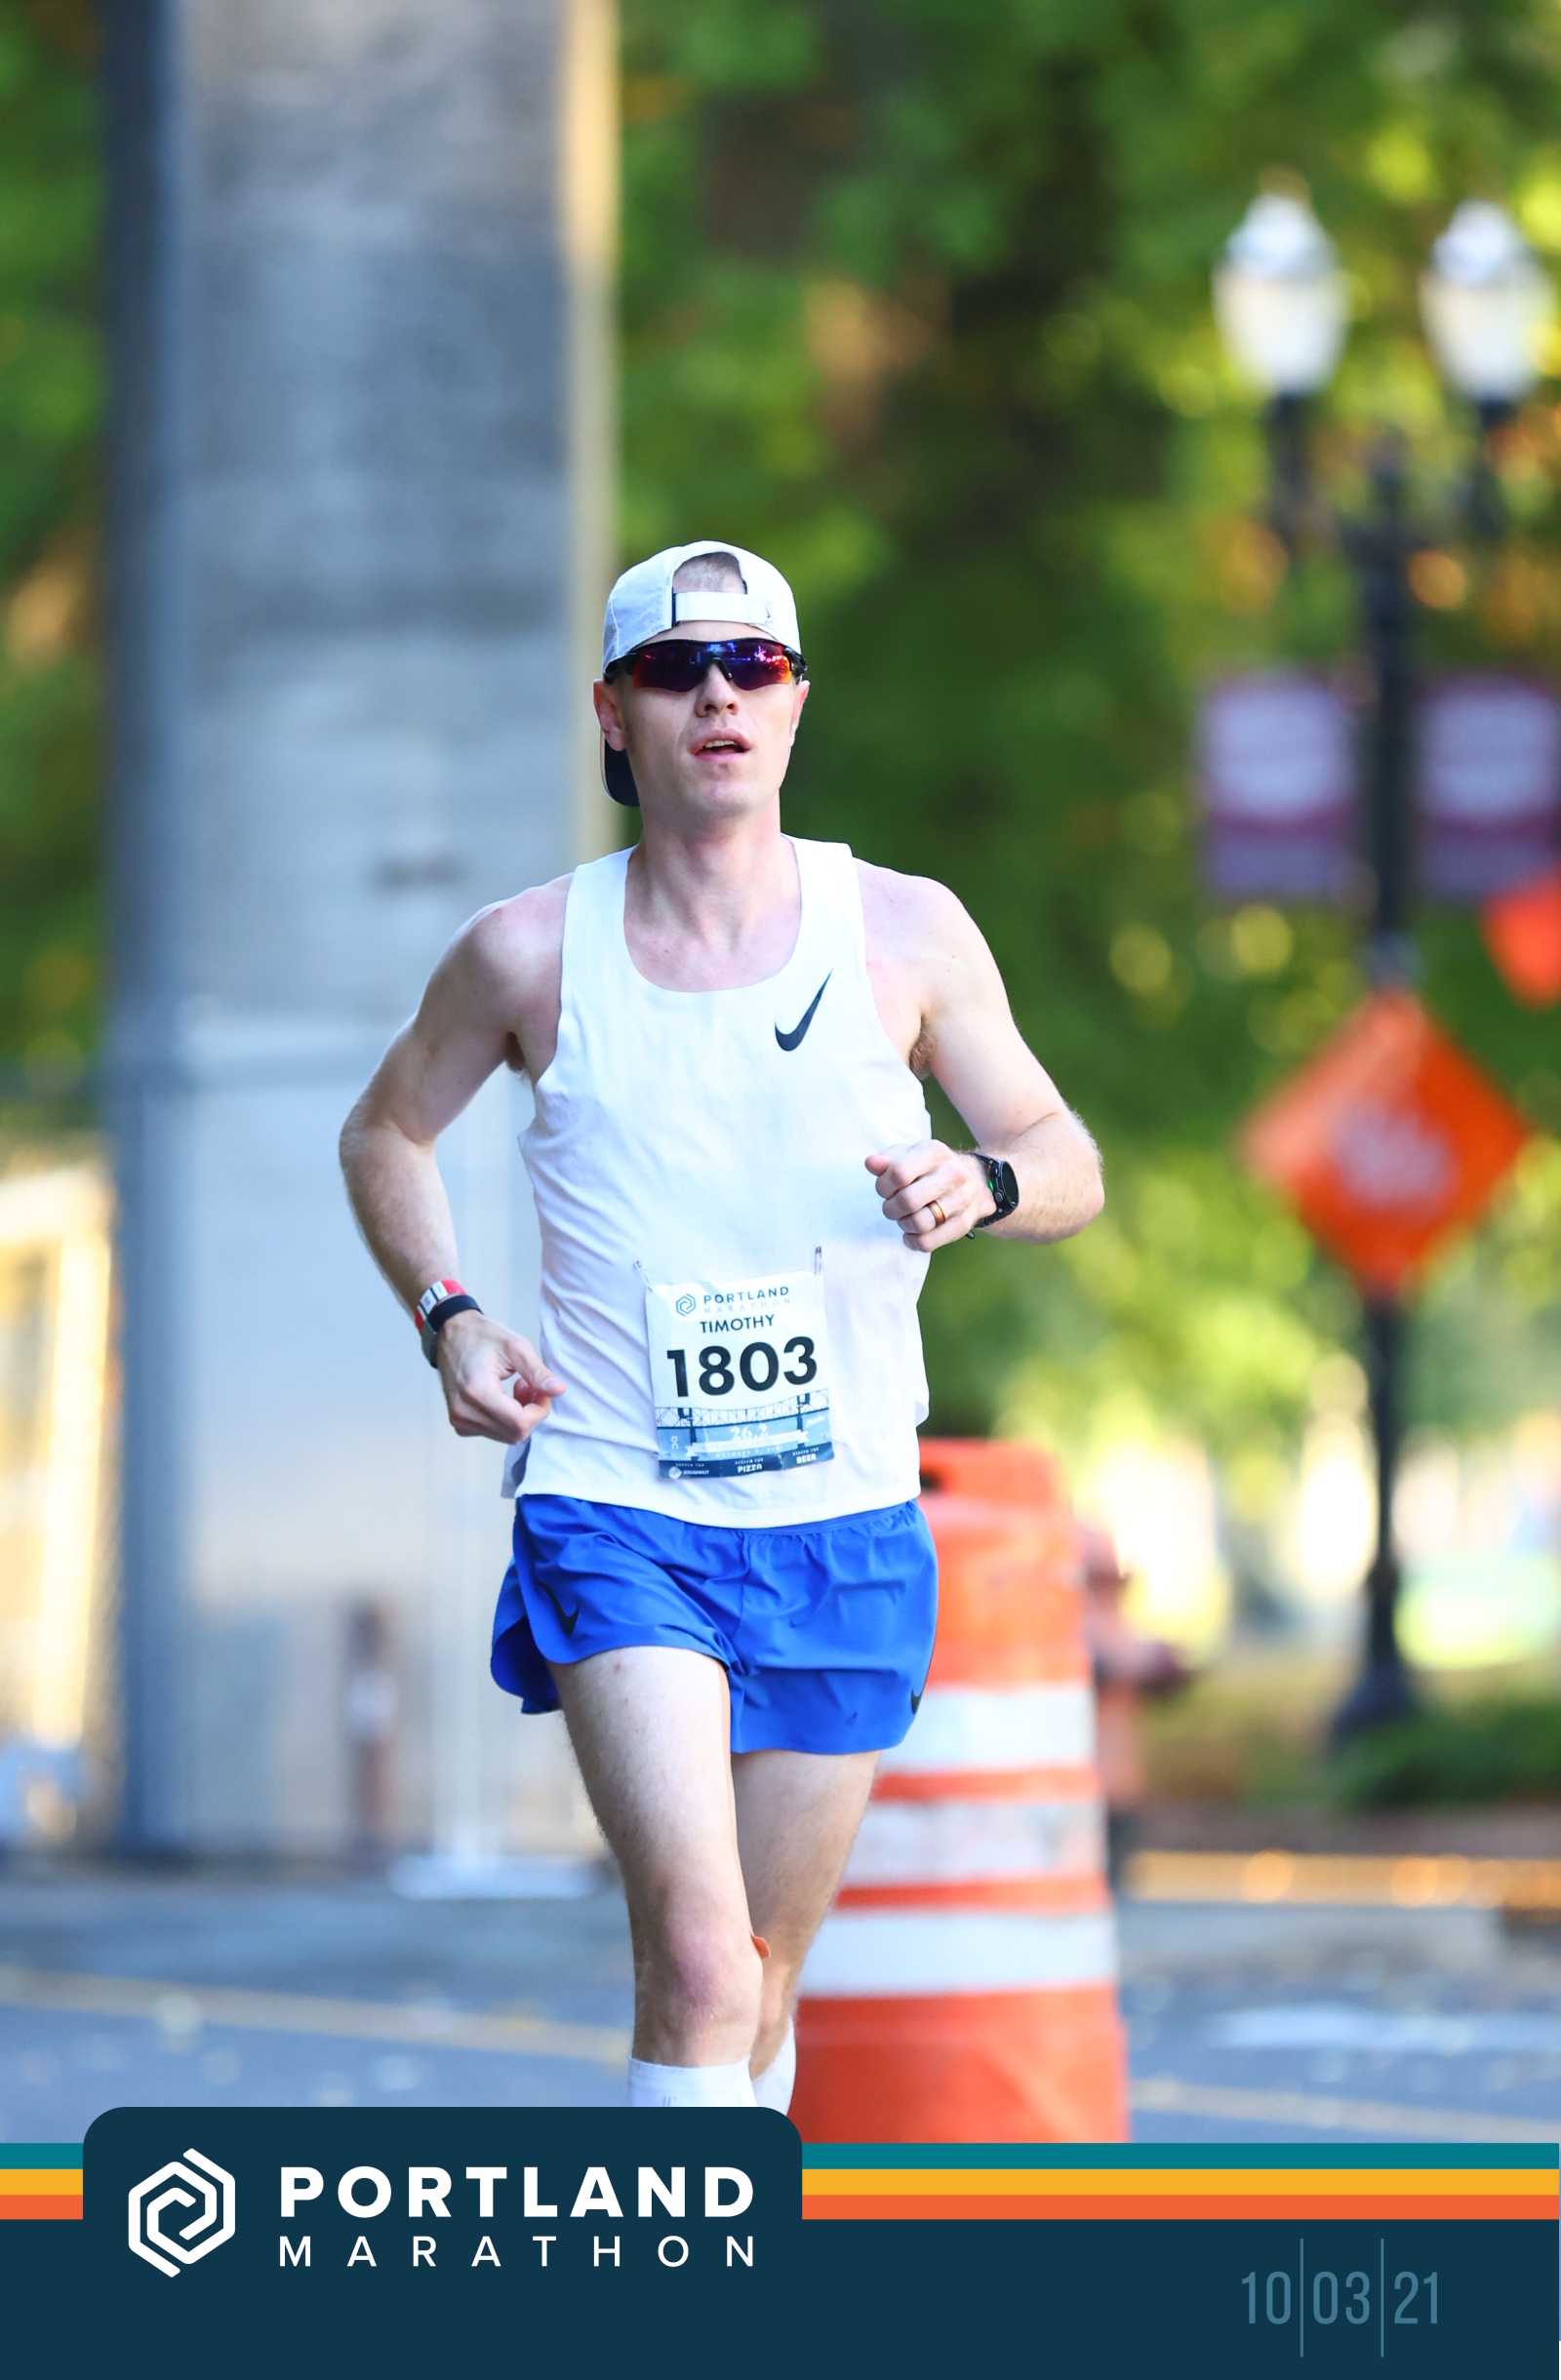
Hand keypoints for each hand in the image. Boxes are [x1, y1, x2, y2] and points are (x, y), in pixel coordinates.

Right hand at [436, 1310, 564, 1442]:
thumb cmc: (482, 1336)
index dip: (539, 1411)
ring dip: (520, 1417)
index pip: (519, 1422)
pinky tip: (504, 1398)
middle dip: (531, 1414)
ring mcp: (459, 1420)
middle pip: (515, 1433)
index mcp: (477, 1391)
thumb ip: (538, 1372)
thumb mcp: (516, 1347)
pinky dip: (506, 1420)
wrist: (451, 1335)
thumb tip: (559, 1391)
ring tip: (517, 1389)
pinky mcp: (460, 1423)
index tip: (541, 1391)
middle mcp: (464, 1411)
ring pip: (506, 1435)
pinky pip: (494, 1432)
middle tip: (530, 1386)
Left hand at [865, 1141, 993, 1250]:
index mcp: (936, 1152)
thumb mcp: (910, 1155)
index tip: (885, 1189)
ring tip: (904, 1218)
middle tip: (892, 1206)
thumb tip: (871, 1163)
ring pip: (919, 1224)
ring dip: (903, 1224)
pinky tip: (911, 1233)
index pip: (899, 1173)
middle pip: (908, 1201)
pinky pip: (928, 1242)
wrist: (975, 1180)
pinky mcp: (963, 1224)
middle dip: (891, 1208)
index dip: (884, 1186)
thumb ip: (887, 1159)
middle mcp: (953, 1174)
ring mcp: (962, 1200)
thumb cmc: (932, 1168)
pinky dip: (912, 1241)